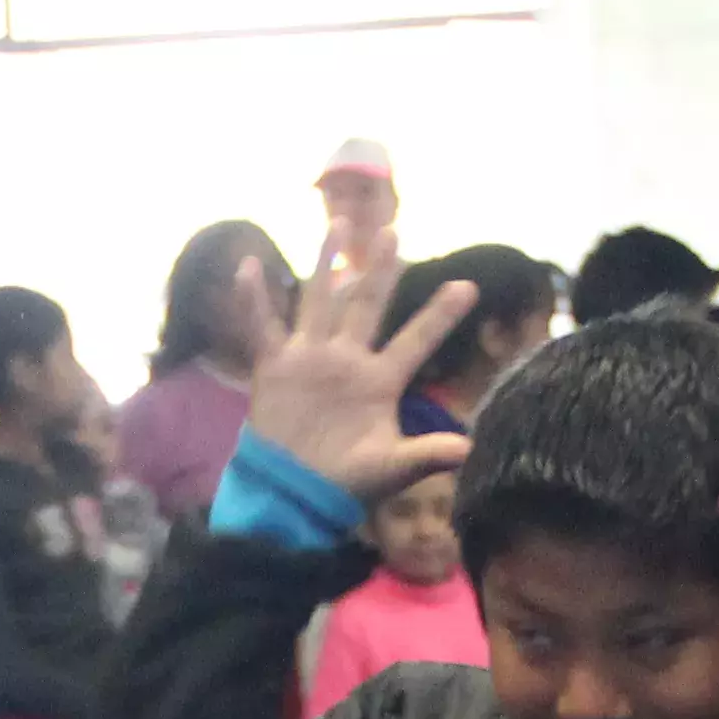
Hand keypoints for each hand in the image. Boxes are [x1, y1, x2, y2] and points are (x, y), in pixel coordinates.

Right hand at [243, 231, 473, 506]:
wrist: (293, 495)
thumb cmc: (344, 484)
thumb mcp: (390, 469)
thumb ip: (426, 454)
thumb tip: (470, 448)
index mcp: (380, 381)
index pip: (416, 341)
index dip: (440, 316)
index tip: (469, 286)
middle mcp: (347, 361)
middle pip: (368, 305)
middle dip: (381, 269)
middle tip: (394, 231)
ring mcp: (310, 359)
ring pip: (321, 301)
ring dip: (328, 264)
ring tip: (338, 223)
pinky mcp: (275, 367)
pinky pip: (263, 326)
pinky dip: (254, 298)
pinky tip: (249, 264)